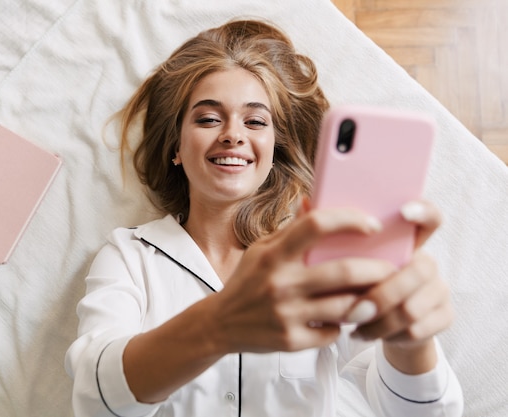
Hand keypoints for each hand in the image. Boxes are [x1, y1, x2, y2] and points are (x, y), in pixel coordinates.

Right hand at [211, 206, 394, 353]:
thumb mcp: (262, 249)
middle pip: (344, 272)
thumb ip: (291, 229)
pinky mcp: (291, 341)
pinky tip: (343, 319)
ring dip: (369, 300)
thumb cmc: (247, 281)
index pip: (316, 225)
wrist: (220, 323)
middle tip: (392, 268)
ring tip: (377, 293)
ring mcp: (286, 314)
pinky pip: (334, 332)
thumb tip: (314, 200)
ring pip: (346, 306)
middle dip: (378, 269)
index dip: (350, 220)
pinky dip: (343, 325)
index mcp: (274, 254)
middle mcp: (280, 283)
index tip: (372, 224)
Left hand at [348, 201, 453, 372]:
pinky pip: (416, 329)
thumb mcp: (343, 260)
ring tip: (353, 324)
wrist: (379, 324)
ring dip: (379, 320)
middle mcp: (427, 262)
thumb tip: (304, 202)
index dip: (422, 210)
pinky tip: (365, 333)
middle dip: (383, 293)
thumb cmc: (353, 284)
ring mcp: (439, 289)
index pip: (427, 216)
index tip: (402, 211)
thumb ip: (331, 235)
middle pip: (419, 270)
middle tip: (355, 308)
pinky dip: (386, 335)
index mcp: (406, 242)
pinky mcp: (444, 316)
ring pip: (412, 307)